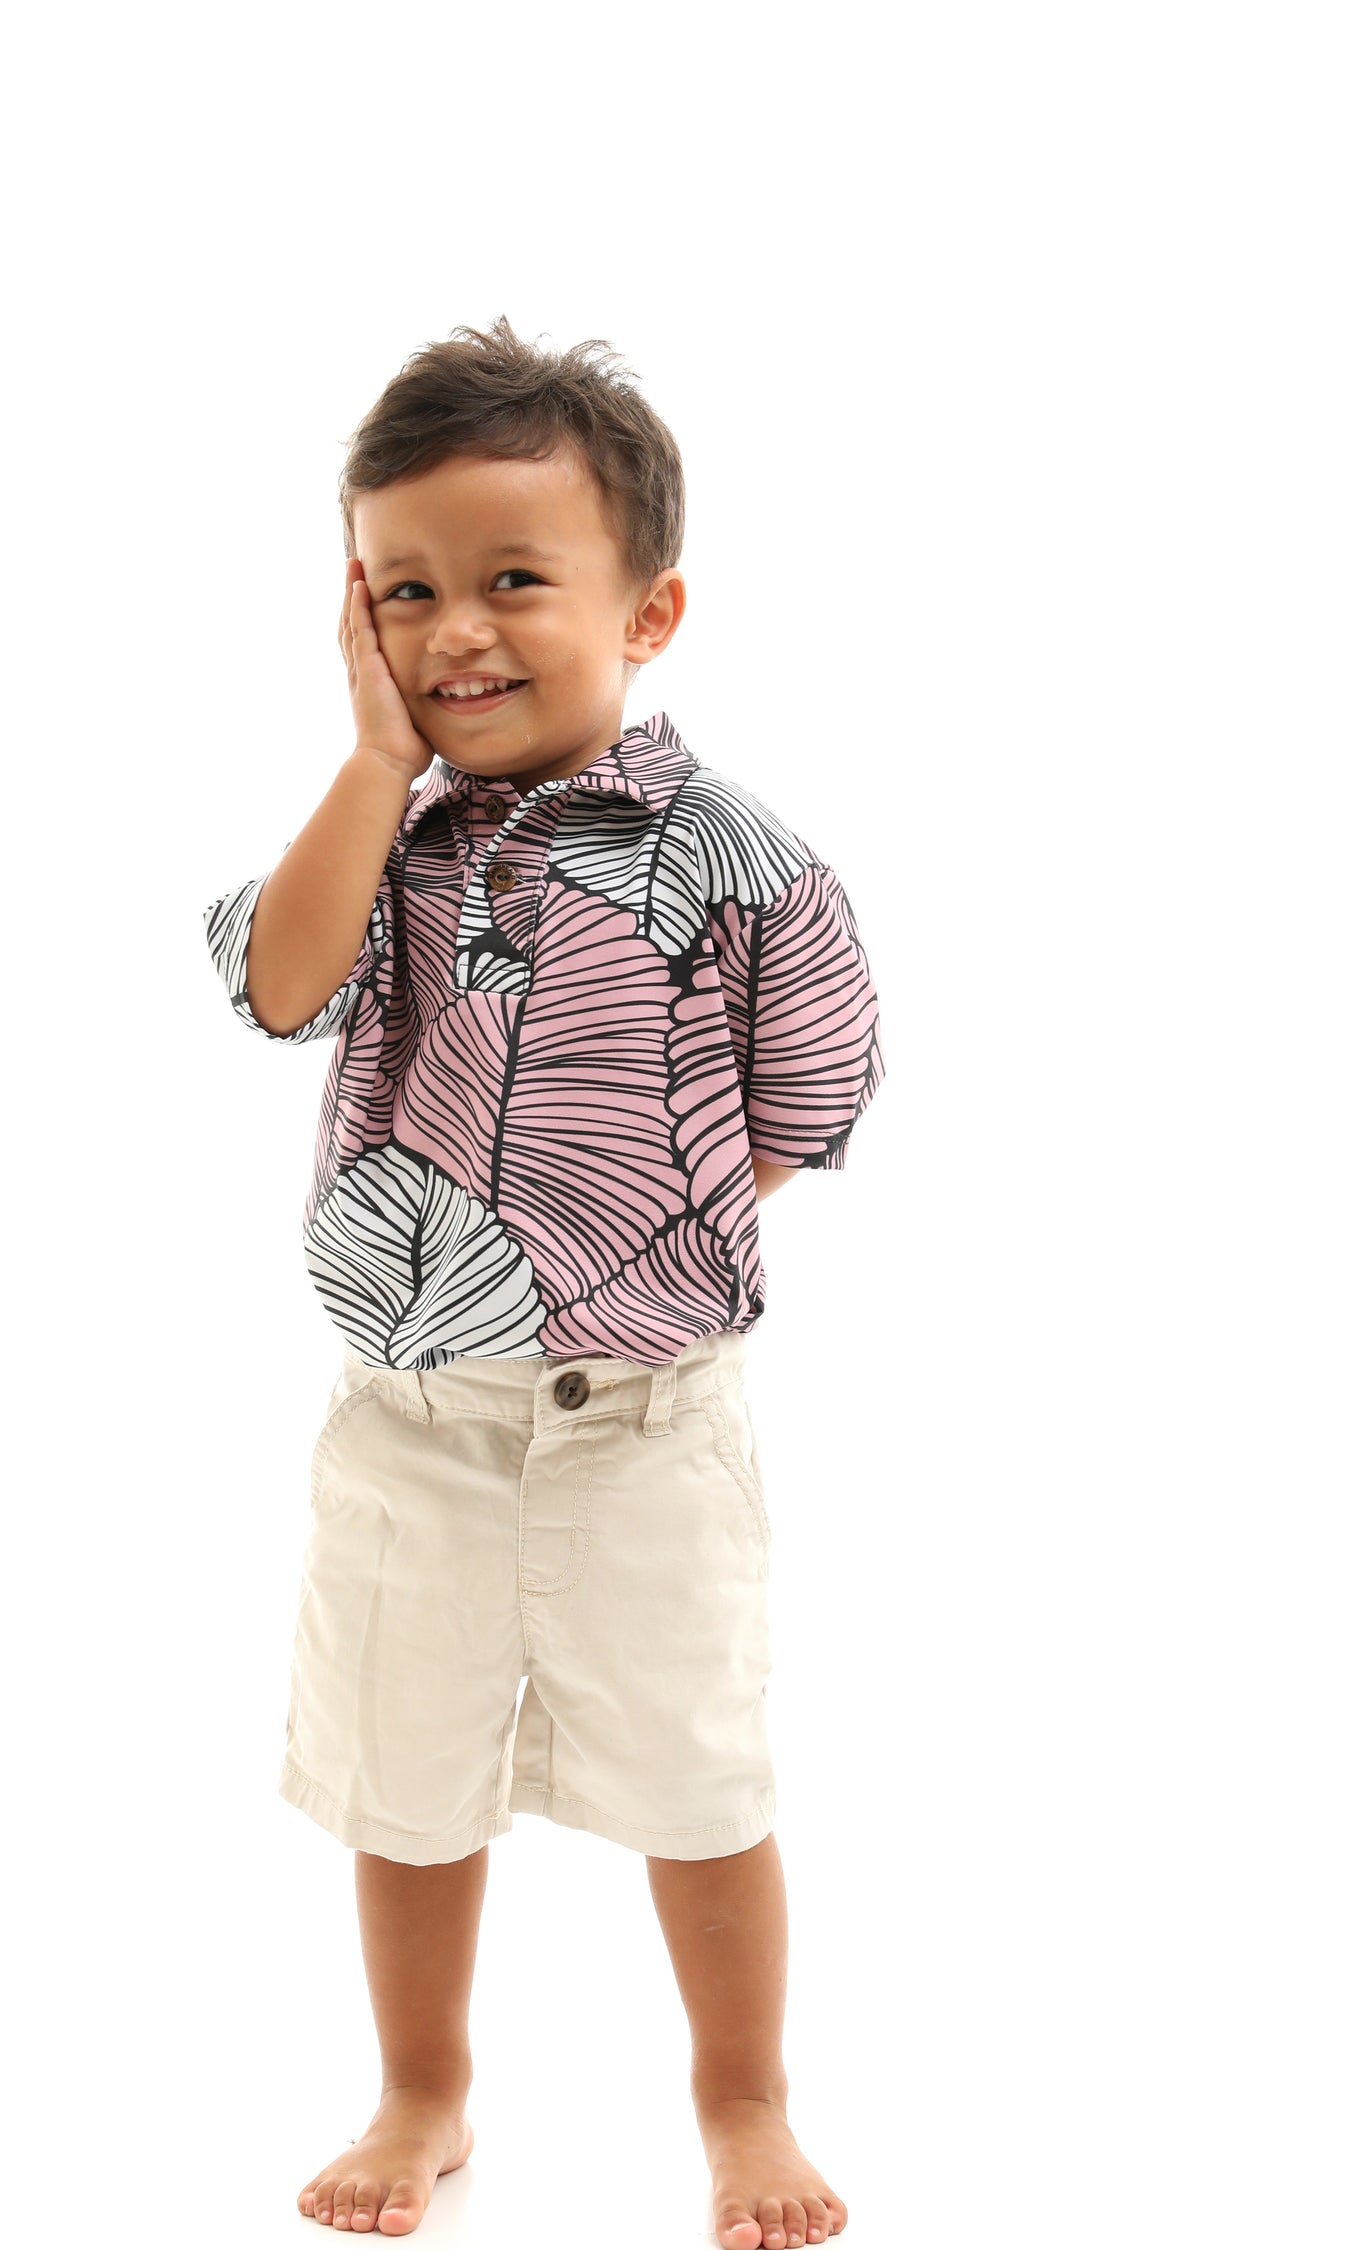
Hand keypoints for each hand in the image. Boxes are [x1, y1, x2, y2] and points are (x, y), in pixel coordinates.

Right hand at [339, 559, 433, 778]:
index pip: (363, 642)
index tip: (365, 596)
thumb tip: (447, 704)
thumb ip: (423, 704)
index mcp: (370, 682)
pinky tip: (359, 586)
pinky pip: (360, 631)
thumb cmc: (405, 749)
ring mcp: (361, 669)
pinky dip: (358, 607)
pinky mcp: (367, 670)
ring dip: (352, 592)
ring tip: (353, 566)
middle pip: (351, 625)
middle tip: (353, 570)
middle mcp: (360, 672)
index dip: (362, 617)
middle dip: (352, 596)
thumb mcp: (414, 718)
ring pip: (352, 622)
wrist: (389, 762)